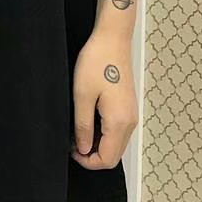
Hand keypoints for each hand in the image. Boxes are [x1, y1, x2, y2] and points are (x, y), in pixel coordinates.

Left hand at [71, 30, 137, 168]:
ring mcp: (131, 114)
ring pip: (116, 144)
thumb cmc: (97, 62)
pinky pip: (117, 131)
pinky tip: (88, 121)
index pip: (107, 159)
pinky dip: (104, 133)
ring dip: (98, 144)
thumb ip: (83, 126)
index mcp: (119, 122)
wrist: (112, 39)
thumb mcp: (82, 95)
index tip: (70, 150)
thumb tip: (82, 148)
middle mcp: (130, 122)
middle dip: (92, 155)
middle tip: (72, 143)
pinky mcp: (127, 106)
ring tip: (78, 130)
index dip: (87, 161)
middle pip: (114, 155)